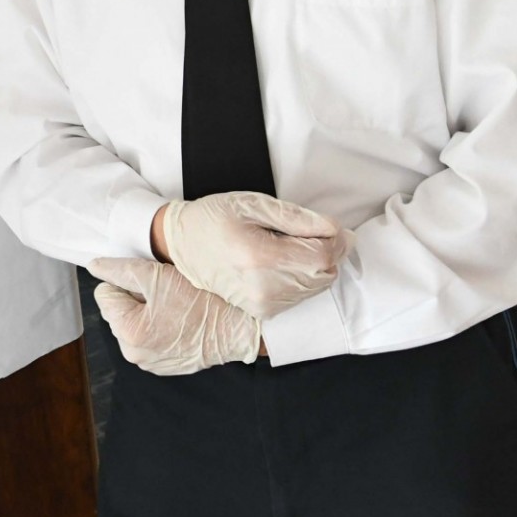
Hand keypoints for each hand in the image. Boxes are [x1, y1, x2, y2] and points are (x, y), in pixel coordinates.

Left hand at [88, 257, 259, 375]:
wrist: (238, 328)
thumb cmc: (202, 301)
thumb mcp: (157, 276)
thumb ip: (119, 270)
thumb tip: (95, 267)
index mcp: (128, 332)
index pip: (104, 295)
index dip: (125, 282)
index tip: (151, 282)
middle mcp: (134, 354)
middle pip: (117, 311)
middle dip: (135, 299)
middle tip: (166, 294)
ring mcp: (150, 363)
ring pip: (133, 325)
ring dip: (147, 313)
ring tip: (175, 307)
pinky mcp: (164, 367)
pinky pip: (149, 339)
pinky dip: (159, 328)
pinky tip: (180, 321)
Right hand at [152, 191, 348, 319]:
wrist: (182, 245)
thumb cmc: (214, 218)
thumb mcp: (252, 204)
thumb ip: (296, 217)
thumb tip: (334, 229)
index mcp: (259, 257)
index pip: (322, 256)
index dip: (335, 239)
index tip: (328, 226)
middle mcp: (262, 288)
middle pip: (324, 274)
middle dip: (326, 251)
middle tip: (307, 231)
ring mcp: (262, 304)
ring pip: (316, 286)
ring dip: (314, 264)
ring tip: (288, 245)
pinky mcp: (262, 312)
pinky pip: (302, 296)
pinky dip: (302, 277)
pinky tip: (282, 262)